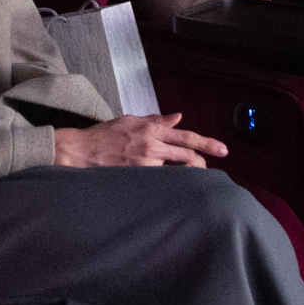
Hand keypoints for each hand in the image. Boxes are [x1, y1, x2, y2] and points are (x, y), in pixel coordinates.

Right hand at [53, 113, 227, 167]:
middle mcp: (150, 145)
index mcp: (150, 129)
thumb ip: (156, 120)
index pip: (185, 136)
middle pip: (186, 155)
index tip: (222, 149)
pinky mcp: (137, 177)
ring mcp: (144, 163)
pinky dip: (168, 183)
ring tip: (188, 176)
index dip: (206, 143)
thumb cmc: (103, 135)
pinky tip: (170, 187)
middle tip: (210, 167)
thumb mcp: (130, 120)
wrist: (80, 152)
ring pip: (176, 171)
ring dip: (185, 174)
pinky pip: (160, 181)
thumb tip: (177, 118)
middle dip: (203, 162)